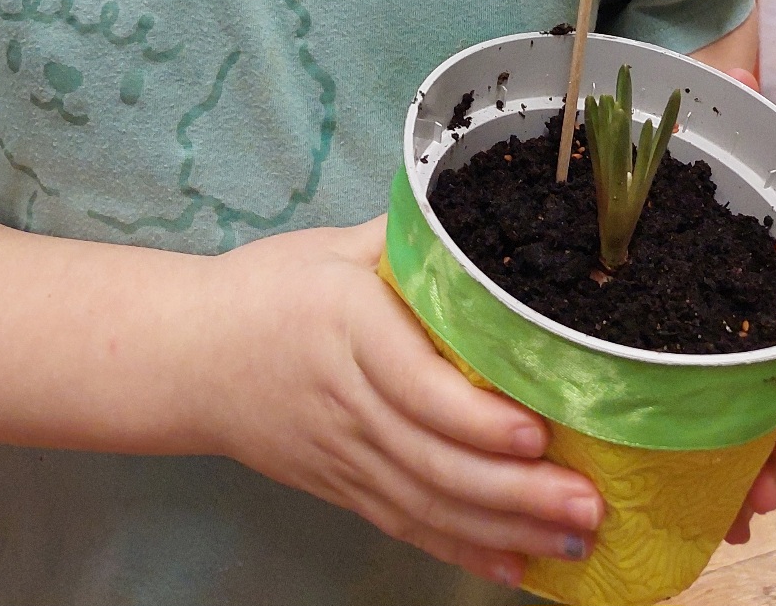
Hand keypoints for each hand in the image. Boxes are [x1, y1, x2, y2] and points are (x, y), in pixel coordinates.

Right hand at [200, 217, 602, 588]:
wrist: (188, 355)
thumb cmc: (267, 288)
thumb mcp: (334, 245)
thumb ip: (409, 238)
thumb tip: (485, 209)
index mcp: (345, 327)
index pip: (413, 383)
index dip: (474, 417)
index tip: (534, 431)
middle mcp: (346, 399)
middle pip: (432, 459)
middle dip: (515, 490)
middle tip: (588, 503)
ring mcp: (342, 454)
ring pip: (427, 503)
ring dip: (504, 528)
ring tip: (575, 541)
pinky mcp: (340, 486)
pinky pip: (405, 525)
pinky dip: (461, 550)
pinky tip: (516, 567)